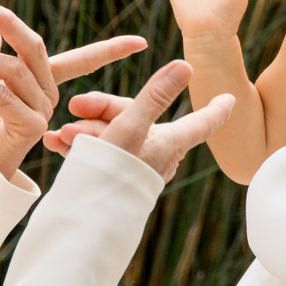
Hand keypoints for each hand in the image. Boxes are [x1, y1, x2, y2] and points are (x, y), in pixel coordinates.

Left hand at [0, 0, 146, 180]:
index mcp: (42, 85)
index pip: (82, 61)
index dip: (111, 51)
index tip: (140, 43)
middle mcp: (48, 98)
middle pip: (35, 49)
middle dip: (11, 24)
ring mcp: (42, 114)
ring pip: (15, 71)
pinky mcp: (30, 130)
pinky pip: (6, 98)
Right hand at [47, 60, 233, 182]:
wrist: (85, 218)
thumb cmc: (113, 171)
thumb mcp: (131, 126)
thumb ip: (155, 95)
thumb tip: (186, 66)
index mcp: (169, 142)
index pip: (201, 122)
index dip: (216, 109)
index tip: (230, 99)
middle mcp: (155, 154)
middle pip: (136, 117)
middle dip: (101, 111)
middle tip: (75, 108)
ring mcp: (133, 165)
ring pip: (111, 133)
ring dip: (84, 129)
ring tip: (62, 135)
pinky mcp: (112, 176)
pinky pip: (98, 151)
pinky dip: (78, 144)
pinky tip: (55, 141)